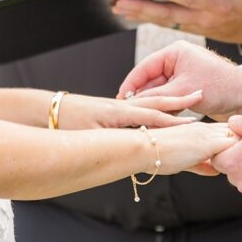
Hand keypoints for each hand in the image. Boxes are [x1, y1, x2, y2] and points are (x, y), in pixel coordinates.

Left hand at [57, 91, 201, 129]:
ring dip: (166, 102)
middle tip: (198, 95)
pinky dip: (150, 107)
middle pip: (155, 102)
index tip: (196, 123)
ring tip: (183, 101)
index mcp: (119, 113)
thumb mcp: (91, 136)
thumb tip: (137, 146)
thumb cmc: (64, 125)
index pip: (154, 116)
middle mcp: (119, 106)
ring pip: (146, 103)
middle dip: (178, 101)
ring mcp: (113, 106)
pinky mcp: (105, 109)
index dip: (176, 122)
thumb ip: (115, 140)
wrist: (43, 110)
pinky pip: (135, 107)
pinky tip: (152, 113)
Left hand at [111, 0, 241, 43]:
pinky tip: (134, 14)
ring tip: (119, 8)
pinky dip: (150, 19)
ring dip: (141, 15)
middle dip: (143, 9)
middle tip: (120, 3)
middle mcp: (205, 19)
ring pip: (165, 22)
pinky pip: (169, 24)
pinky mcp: (195, 28)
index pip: (191, 0)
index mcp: (220, 7)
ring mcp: (198, 26)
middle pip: (169, 16)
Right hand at [117, 40, 241, 120]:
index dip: (130, 84)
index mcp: (175, 52)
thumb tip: (134, 104)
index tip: (120, 99)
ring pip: (159, 92)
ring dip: (152, 105)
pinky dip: (164, 109)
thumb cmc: (221, 87)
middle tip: (127, 113)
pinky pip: (169, 99)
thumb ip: (158, 97)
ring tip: (139, 119)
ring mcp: (182, 76)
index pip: (144, 68)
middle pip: (150, 81)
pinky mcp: (187, 89)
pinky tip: (155, 121)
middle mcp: (177, 61)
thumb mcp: (185, 92)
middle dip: (141, 97)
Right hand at [151, 122, 236, 175]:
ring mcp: (206, 135)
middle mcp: (204, 129)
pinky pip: (232, 146)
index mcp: (198, 129)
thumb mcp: (184, 162)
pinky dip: (241, 153)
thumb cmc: (156, 155)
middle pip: (235, 131)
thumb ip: (201, 166)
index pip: (226, 130)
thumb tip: (216, 171)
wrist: (142, 149)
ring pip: (237, 136)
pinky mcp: (207, 144)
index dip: (238, 139)